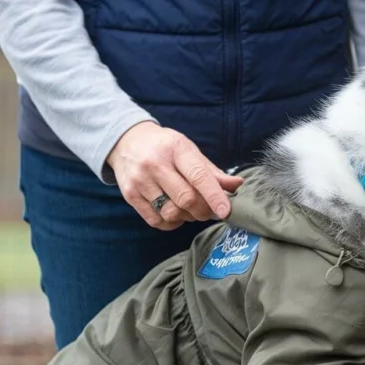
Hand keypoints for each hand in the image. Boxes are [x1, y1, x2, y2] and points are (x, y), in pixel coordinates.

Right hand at [107, 121, 243, 229]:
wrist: (127, 141)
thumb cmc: (165, 147)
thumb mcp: (189, 151)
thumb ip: (212, 172)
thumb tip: (237, 185)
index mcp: (176, 149)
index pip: (198, 176)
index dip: (214, 196)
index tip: (226, 211)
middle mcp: (155, 164)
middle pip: (186, 199)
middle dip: (203, 210)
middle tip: (209, 210)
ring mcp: (140, 180)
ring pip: (171, 213)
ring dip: (187, 218)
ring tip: (190, 210)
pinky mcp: (130, 195)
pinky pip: (156, 221)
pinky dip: (171, 223)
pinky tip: (175, 213)